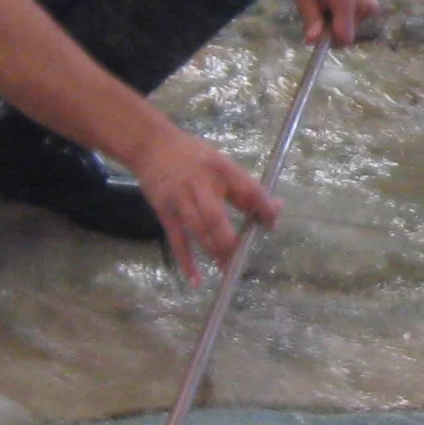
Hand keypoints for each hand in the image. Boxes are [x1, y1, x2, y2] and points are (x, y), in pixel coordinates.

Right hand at [128, 121, 279, 284]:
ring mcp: (180, 198)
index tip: (271, 224)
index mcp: (221, 168)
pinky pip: (177, 239)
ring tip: (227, 268)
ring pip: (198, 230)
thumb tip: (272, 208)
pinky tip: (195, 279)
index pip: (248, 190)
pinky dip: (186, 261)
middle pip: (216, 217)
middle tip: (243, 256)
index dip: (263, 209)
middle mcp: (200, 183)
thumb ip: (242, 185)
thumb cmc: (194, 155)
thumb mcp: (220, 161)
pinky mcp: (165, 211)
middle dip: (231, 240)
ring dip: (214, 252)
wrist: (151, 145)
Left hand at [293, 0, 381, 46]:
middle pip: (348, 34)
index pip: (344, 37)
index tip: (319, 32)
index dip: (330, 41)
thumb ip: (311, 20)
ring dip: (338, 22)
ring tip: (328, 3)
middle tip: (320, 11)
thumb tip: (312, 41)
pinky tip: (337, 1)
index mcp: (346, 2)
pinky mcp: (373, 5)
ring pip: (352, 28)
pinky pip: (356, 21)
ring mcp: (371, 4)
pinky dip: (345, 16)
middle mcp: (364, 4)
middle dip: (333, 29)